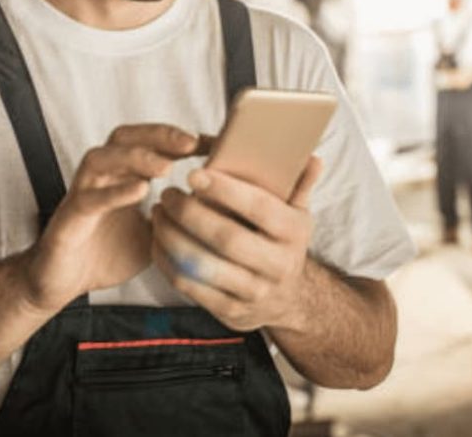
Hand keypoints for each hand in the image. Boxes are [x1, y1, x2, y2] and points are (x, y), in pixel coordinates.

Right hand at [23, 124, 199, 312]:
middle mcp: (102, 177)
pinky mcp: (69, 218)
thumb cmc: (107, 253)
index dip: (181, 139)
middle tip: (191, 143)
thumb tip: (219, 209)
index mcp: (123, 175)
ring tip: (166, 167)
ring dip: (136, 158)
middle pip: (125, 137)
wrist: (63, 283)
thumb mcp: (156, 233)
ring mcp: (83, 193)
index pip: (151, 143)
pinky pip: (90, 198)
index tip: (216, 143)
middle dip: (158, 135)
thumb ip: (179, 217)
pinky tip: (139, 191)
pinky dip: (115, 193)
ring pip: (103, 158)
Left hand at [151, 157, 322, 331]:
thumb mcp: (298, 213)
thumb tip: (312, 158)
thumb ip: (299, 184)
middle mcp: (278, 266)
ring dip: (172, 237)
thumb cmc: (284, 242)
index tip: (194, 174)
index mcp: (294, 234)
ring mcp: (254, 294)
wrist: (288, 298)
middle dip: (190, 214)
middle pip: (226, 239)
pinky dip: (167, 262)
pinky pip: (190, 287)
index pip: (259, 208)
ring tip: (158, 214)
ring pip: (203, 266)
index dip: (225, 191)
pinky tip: (159, 240)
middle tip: (168, 194)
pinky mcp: (230, 313)